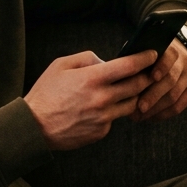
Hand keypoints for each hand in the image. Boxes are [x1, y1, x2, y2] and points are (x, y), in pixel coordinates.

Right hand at [24, 50, 157, 150]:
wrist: (34, 126)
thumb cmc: (45, 93)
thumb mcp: (60, 65)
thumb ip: (86, 58)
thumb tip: (106, 61)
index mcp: (92, 78)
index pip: (129, 66)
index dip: (145, 58)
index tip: (152, 54)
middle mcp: (102, 98)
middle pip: (138, 86)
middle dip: (146, 77)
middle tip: (148, 72)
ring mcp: (103, 117)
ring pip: (131, 104)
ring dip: (133, 96)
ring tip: (126, 90)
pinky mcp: (101, 132)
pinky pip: (115, 119)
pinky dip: (113, 111)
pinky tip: (102, 108)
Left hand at [131, 40, 186, 122]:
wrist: (175, 54)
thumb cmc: (149, 55)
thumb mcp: (144, 50)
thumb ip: (137, 60)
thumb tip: (121, 75)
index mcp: (170, 48)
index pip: (169, 56)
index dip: (162, 67)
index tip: (152, 77)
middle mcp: (184, 61)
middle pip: (170, 80)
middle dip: (153, 96)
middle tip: (138, 108)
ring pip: (174, 96)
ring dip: (155, 109)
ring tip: (139, 116)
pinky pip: (179, 105)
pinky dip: (164, 114)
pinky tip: (150, 118)